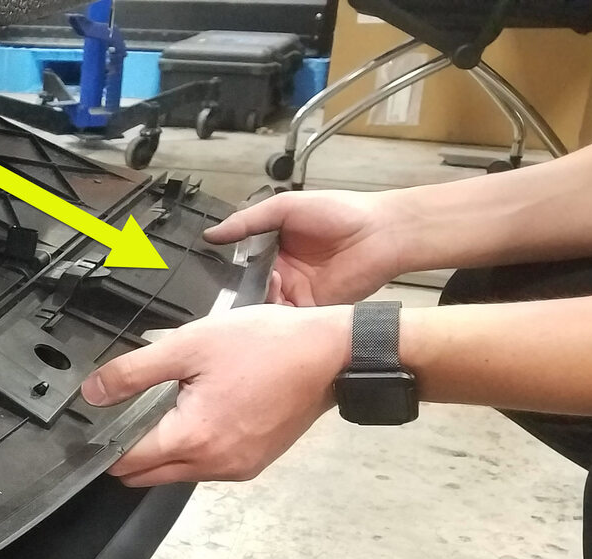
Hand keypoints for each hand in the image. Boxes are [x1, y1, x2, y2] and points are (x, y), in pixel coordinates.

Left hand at [80, 304, 351, 486]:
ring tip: (168, 406)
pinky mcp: (254, 464)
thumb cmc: (266, 345)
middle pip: (147, 475)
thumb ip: (133, 372)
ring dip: (164, 449)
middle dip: (129, 452)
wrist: (331, 354)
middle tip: (126, 412)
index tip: (97, 422)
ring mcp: (237, 469)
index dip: (104, 444)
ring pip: (177, 472)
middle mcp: (213, 465)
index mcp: (193, 439)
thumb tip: (92, 391)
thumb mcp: (189, 346)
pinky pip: (207, 467)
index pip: (126, 463)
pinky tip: (199, 413)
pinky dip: (195, 448)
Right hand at [205, 190, 405, 306]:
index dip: (226, 267)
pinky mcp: (309, 308)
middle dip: (236, 288)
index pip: (240, 262)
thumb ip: (247, 221)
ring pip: (263, 304)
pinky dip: (274, 314)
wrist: (381, 233)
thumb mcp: (284, 207)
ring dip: (255, 299)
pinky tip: (273, 298)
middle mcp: (281, 271)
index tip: (209, 269)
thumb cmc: (339, 212)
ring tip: (258, 285)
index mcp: (273, 247)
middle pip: (248, 286)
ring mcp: (295, 291)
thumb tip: (212, 234)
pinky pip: (284, 318)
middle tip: (225, 287)